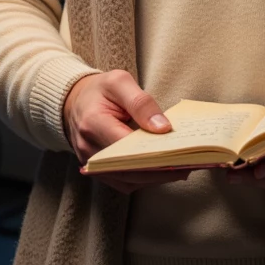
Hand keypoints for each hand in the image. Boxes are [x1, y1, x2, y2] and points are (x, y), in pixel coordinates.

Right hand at [62, 70, 190, 193]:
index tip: (178, 149)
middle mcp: (89, 149)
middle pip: (128, 168)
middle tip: (188, 163)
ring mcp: (92, 164)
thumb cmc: (99, 91)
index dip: (151, 148)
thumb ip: (141, 102)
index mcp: (93, 123)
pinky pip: (125, 182)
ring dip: (156, 177)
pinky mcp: (100, 172)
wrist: (76, 102)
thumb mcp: (119, 82)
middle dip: (159, 169)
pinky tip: (166, 170)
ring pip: (128, 180)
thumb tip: (162, 127)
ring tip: (183, 167)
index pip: (124, 143)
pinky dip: (146, 178)